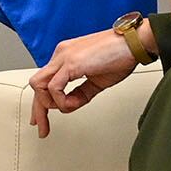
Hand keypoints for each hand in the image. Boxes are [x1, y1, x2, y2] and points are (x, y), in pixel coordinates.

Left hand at [26, 29, 140, 136]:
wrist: (133, 42)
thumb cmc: (120, 55)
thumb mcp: (97, 80)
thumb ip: (81, 93)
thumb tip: (70, 105)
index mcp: (65, 57)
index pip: (44, 82)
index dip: (40, 102)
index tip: (41, 119)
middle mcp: (60, 55)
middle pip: (37, 85)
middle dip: (38, 110)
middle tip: (43, 128)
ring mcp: (64, 57)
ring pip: (39, 85)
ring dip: (50, 104)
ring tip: (69, 107)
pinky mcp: (71, 63)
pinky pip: (54, 87)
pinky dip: (61, 101)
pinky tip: (74, 103)